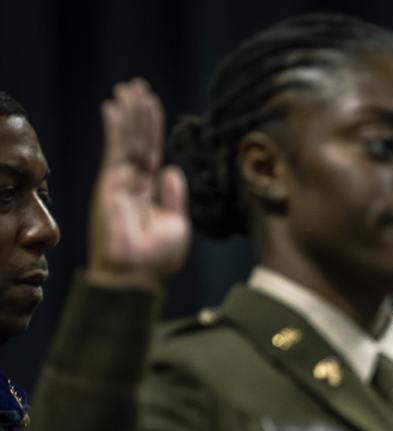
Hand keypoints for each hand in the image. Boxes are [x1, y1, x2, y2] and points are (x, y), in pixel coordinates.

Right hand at [86, 79, 189, 289]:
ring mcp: (121, 182)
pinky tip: (114, 107)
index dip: (154, 130)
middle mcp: (134, 184)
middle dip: (140, 114)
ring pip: (127, 140)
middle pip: (138, 141)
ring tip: (131, 88)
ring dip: (130, 113)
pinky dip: (115, 127)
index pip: (153, 154)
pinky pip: (115, 149)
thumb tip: (172, 169)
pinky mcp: (111, 183)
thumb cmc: (157, 258)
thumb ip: (173, 197)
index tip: (154, 106)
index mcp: (151, 194)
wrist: (136, 275)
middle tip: (139, 87)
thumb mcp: (176, 224)